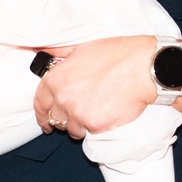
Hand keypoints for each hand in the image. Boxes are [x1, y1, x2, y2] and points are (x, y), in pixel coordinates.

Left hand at [33, 34, 159, 136]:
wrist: (144, 68)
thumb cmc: (116, 54)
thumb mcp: (80, 47)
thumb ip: (56, 52)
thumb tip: (37, 48)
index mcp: (56, 79)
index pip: (40, 103)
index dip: (42, 114)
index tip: (45, 121)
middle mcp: (64, 99)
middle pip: (56, 119)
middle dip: (65, 118)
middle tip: (77, 114)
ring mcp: (79, 114)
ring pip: (73, 130)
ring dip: (80, 125)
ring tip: (94, 112)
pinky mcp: (96, 126)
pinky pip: (90, 134)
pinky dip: (95, 127)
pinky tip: (105, 115)